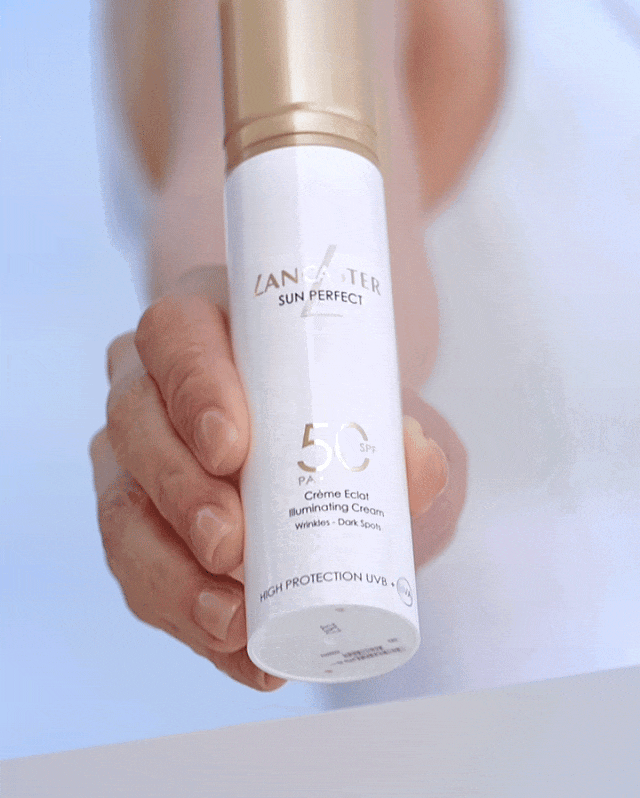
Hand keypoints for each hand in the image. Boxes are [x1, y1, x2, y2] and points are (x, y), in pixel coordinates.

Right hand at [90, 266, 450, 692]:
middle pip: (136, 425)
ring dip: (171, 573)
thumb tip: (414, 463)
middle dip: (181, 493)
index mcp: (197, 325)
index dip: (194, 391)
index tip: (232, 449)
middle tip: (231, 545)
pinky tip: (235, 650)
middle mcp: (146, 382)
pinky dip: (185, 617)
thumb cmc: (326, 394)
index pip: (174, 336)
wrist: (308, 428)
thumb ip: (396, 430)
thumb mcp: (360, 395)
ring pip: (121, 507)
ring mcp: (129, 454)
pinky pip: (136, 571)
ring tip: (231, 620)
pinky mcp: (131, 521)